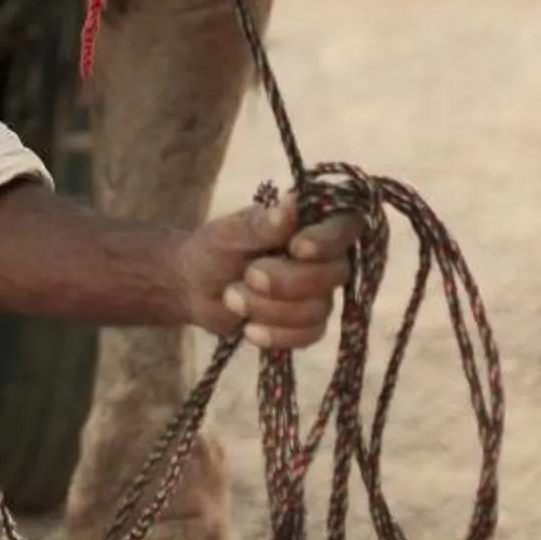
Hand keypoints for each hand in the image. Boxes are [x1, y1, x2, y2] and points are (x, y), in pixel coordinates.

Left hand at [177, 191, 357, 350]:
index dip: (327, 240)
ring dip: (271, 308)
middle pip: (333, 274)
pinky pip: (309, 336)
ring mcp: (320, 293)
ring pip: (318, 309)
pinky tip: (249, 329)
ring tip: (233, 298)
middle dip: (287, 281)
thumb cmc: (214, 248)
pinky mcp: (309, 325)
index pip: (345, 226)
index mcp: (310, 223)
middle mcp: (324, 257)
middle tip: (248, 276)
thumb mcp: (229, 233)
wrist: (195, 289)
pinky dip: (277, 335)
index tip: (295, 248)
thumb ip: (261, 224)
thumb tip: (292, 203)